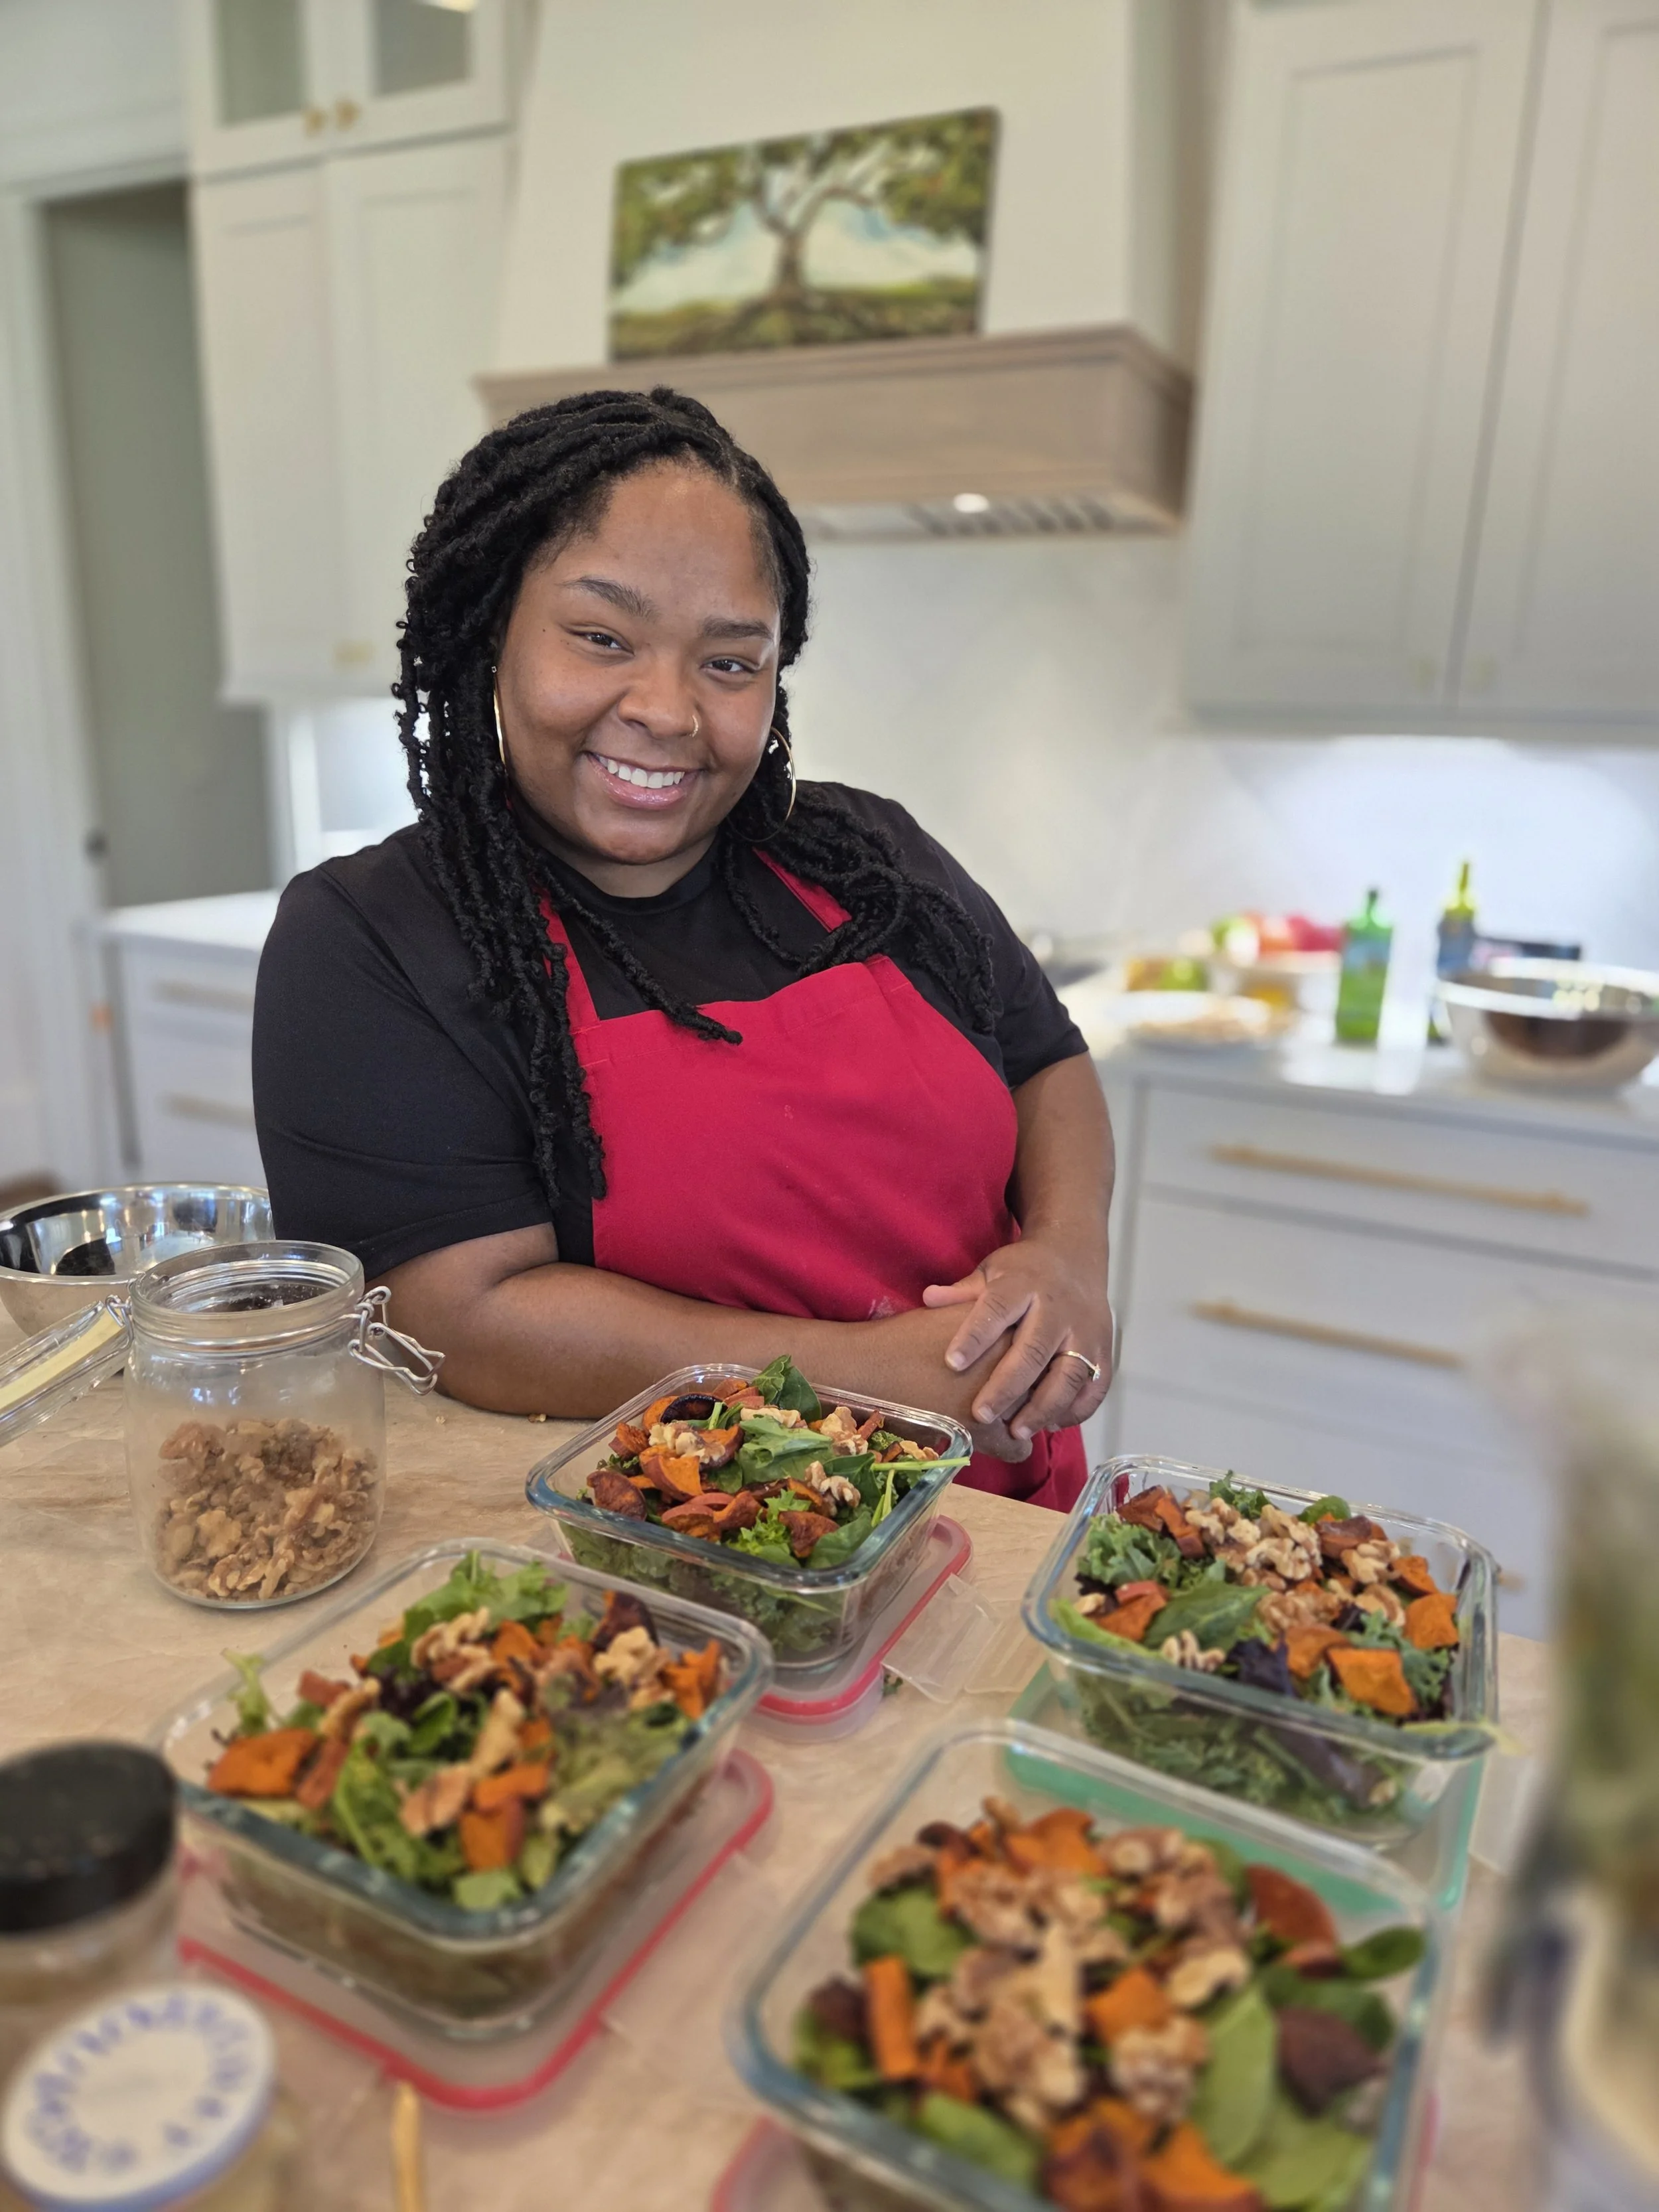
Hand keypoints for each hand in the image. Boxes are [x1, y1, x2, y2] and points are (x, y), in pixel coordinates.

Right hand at [854, 1305, 1034, 1462]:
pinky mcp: (987, 1429)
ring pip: (1040, 1417)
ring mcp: (1003, 1395)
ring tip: (1014, 1421)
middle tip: (1026, 1398)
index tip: (1031, 1371)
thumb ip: (984, 1319)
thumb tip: (997, 1323)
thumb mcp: (953, 1317)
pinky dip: (1011, 1447)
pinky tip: (998, 1442)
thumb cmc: (904, 1339)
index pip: (1047, 1350)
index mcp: (1006, 1325)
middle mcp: (1012, 1358)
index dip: (1041, 1363)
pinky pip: (1019, 1447)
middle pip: (1050, 1384)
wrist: (870, 1365)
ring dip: (1030, 1421)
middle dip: (1042, 1393)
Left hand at [923, 1232, 1112, 1441]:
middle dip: (1007, 1386)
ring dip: (1044, 1407)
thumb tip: (928, 1298)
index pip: (997, 1310)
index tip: (951, 1363)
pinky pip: (1097, 1385)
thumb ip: (964, 1291)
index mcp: (1024, 1284)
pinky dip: (1077, 1409)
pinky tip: (1052, 1424)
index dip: (975, 1337)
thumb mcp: (993, 1270)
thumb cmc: (1024, 1271)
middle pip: (1034, 1351)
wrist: (1075, 1254)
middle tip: (981, 1415)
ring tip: (1017, 1432)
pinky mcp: (1105, 1348)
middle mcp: (1058, 1308)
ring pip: (1069, 1374)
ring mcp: (1086, 1330)